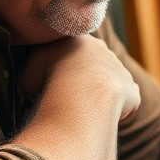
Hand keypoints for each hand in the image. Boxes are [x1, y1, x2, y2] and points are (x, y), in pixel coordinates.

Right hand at [20, 35, 139, 121]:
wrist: (83, 90)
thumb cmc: (49, 80)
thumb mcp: (27, 76)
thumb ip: (33, 78)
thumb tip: (34, 90)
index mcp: (77, 40)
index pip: (70, 50)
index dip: (61, 67)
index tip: (53, 81)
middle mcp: (102, 50)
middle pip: (92, 65)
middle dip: (83, 79)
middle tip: (69, 97)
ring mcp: (120, 69)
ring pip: (108, 83)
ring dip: (98, 97)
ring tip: (84, 111)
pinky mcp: (131, 88)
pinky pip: (122, 102)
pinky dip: (112, 112)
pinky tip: (99, 120)